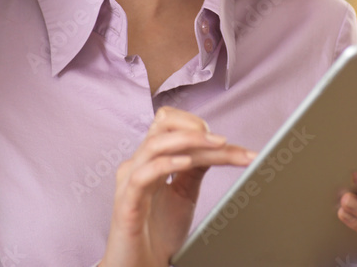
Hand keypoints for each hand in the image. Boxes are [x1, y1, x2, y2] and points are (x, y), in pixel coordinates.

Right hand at [99, 106, 255, 266]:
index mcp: (152, 159)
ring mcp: (130, 181)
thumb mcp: (184, 193)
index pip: (173, 124)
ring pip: (154, 144)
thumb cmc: (157, 232)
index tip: (230, 143)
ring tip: (216, 145)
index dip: (200, 125)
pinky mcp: (126, 203)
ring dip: (189, 140)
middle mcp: (139, 163)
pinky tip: (186, 163)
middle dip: (195, 126)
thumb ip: (196, 168)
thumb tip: (220, 146)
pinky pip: (142, 175)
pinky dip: (166, 164)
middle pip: (162, 123)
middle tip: (223, 141)